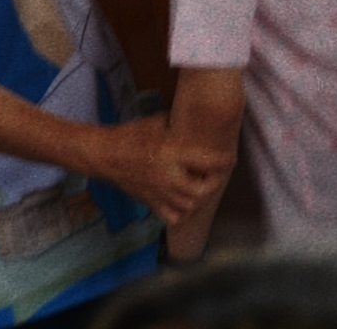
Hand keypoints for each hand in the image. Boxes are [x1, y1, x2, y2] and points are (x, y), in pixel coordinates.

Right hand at [97, 116, 235, 225]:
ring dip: (199, 197)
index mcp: (171, 154)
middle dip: (214, 183)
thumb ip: (177, 125)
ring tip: (200, 186)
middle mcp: (168, 177)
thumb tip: (193, 119)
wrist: (105, 155)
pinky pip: (173, 217)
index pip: (207, 161)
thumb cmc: (129, 136)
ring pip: (190, 206)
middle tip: (215, 175)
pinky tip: (182, 201)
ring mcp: (160, 193)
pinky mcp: (151, 202)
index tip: (230, 158)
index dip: (224, 160)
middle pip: (203, 191)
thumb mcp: (156, 122)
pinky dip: (182, 212)